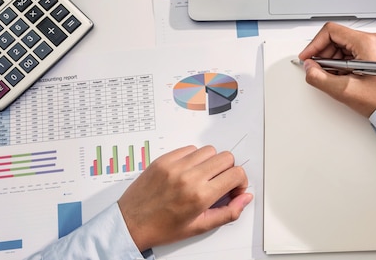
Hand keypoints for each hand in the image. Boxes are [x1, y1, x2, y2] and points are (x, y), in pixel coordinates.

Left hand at [117, 145, 251, 250]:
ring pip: (209, 150)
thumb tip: (245, 198)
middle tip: (219, 182)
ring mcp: (175, 166)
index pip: (236, 174)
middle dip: (228, 170)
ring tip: (202, 177)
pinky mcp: (164, 159)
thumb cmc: (163, 228)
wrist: (131, 223)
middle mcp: (189, 177)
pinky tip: (188, 172)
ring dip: (211, 162)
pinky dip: (193, 158)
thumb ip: (228, 212)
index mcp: (200, 196)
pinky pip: (190, 148)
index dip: (240, 182)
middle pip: (226, 158)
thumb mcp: (200, 227)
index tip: (234, 188)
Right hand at [298, 22, 375, 116]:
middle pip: (337, 38)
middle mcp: (374, 39)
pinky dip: (343, 63)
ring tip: (334, 77)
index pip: (331, 31)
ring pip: (344, 45)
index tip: (308, 57)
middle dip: (324, 54)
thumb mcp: (345, 91)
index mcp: (367, 43)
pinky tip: (343, 76)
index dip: (315, 44)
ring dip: (333, 60)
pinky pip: (352, 52)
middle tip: (319, 71)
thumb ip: (320, 78)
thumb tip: (309, 68)